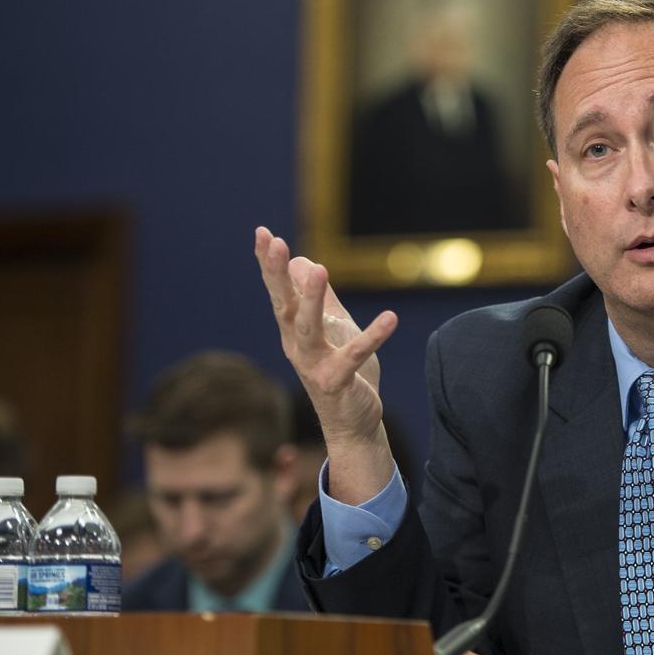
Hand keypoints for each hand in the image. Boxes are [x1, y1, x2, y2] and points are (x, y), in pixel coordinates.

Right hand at [254, 226, 396, 501]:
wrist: (353, 421)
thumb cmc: (340, 371)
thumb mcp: (333, 328)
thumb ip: (320, 297)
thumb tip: (303, 261)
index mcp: (294, 330)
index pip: (279, 292)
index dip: (269, 264)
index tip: (262, 233)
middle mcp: (297, 346)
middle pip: (284, 306)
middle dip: (276, 275)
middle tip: (274, 242)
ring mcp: (314, 365)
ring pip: (309, 329)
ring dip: (312, 300)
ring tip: (319, 270)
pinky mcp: (337, 382)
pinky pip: (355, 356)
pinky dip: (373, 336)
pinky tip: (391, 317)